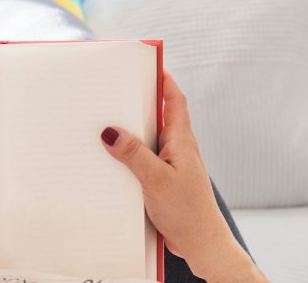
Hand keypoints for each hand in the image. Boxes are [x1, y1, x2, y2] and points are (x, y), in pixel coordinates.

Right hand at [101, 72, 266, 282]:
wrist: (201, 244)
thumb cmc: (187, 212)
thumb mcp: (156, 179)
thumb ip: (134, 154)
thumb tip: (110, 131)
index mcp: (181, 140)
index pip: (175, 100)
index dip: (164, 80)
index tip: (149, 64)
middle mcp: (178, 148)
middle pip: (159, 116)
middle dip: (139, 102)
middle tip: (116, 89)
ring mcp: (171, 164)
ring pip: (149, 139)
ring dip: (131, 131)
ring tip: (106, 122)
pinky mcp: (163, 181)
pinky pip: (144, 159)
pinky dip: (130, 154)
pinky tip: (112, 161)